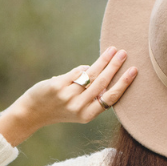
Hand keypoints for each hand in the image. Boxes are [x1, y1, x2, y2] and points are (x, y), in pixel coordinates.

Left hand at [0, 47, 137, 145]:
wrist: (32, 112)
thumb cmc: (60, 108)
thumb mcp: (79, 110)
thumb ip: (92, 97)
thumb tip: (108, 75)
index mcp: (88, 115)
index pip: (111, 98)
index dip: (123, 83)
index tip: (134, 71)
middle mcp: (79, 107)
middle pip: (103, 83)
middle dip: (115, 66)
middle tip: (124, 53)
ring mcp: (68, 96)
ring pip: (91, 74)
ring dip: (104, 60)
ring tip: (113, 50)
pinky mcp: (58, 86)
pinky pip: (77, 71)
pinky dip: (85, 67)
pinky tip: (92, 64)